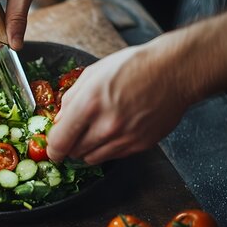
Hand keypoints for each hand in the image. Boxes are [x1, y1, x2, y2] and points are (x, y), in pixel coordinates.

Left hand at [47, 43, 191, 163]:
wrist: (173, 71)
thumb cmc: (133, 67)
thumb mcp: (93, 74)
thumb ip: (70, 99)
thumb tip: (59, 121)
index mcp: (89, 104)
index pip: (60, 141)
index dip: (53, 148)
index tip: (53, 148)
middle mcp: (106, 125)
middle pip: (74, 153)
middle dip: (70, 145)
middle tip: (75, 134)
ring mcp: (124, 138)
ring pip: (92, 159)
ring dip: (88, 149)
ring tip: (95, 130)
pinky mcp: (139, 145)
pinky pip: (113, 156)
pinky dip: (107, 148)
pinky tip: (114, 131)